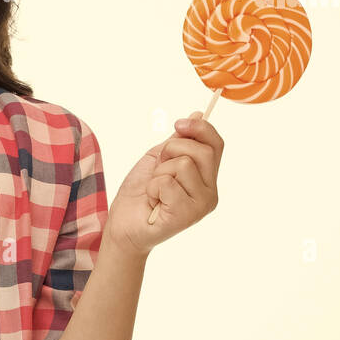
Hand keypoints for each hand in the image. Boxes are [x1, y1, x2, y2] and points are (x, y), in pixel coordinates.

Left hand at [105, 110, 223, 256]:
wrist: (123, 225)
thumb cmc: (140, 193)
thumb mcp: (159, 159)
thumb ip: (179, 141)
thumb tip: (198, 115)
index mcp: (206, 177)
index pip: (216, 144)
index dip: (199, 128)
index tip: (178, 124)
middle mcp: (210, 192)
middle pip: (202, 151)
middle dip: (171, 150)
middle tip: (158, 169)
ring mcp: (201, 205)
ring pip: (183, 165)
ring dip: (159, 173)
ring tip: (154, 190)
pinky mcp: (186, 215)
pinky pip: (168, 183)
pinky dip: (153, 187)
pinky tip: (153, 201)